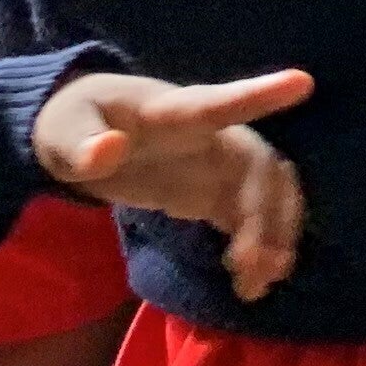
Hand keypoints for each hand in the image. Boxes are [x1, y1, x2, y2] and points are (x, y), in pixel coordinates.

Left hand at [34, 69, 311, 300]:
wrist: (81, 134)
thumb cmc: (73, 124)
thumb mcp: (62, 134)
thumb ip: (83, 144)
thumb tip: (109, 151)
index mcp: (172, 112)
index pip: (221, 103)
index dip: (261, 94)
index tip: (303, 82)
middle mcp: (211, 134)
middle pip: (259, 164)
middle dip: (266, 212)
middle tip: (252, 265)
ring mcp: (217, 162)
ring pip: (269, 190)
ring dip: (274, 232)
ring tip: (258, 283)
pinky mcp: (214, 190)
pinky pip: (254, 214)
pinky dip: (262, 245)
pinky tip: (252, 281)